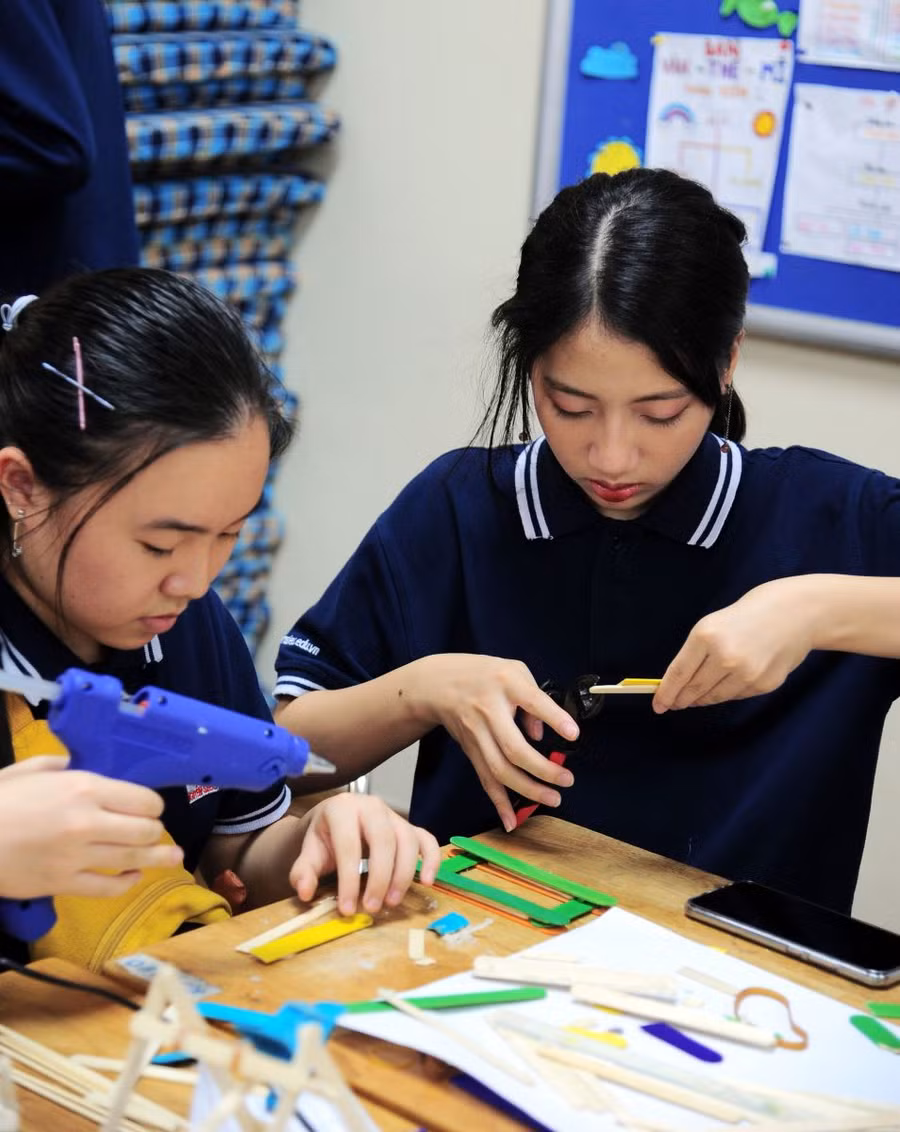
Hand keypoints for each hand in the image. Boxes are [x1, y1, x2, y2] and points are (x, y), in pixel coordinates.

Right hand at [0, 757, 181, 899]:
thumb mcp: (31, 769)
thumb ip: (64, 766)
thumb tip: (81, 767)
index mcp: (83, 788)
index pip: (142, 800)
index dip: (151, 805)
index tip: (150, 808)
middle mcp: (88, 822)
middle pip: (144, 831)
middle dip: (155, 831)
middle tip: (155, 831)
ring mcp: (77, 856)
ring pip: (132, 859)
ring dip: (158, 858)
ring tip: (173, 857)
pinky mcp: (63, 884)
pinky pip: (106, 888)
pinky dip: (125, 883)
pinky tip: (133, 877)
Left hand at [289, 793, 441, 915]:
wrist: (335, 819)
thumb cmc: (324, 837)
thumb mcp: (308, 852)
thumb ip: (303, 872)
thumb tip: (306, 892)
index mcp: (343, 809)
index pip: (349, 844)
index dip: (349, 878)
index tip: (347, 908)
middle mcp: (372, 807)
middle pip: (384, 840)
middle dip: (380, 877)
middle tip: (373, 907)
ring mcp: (394, 815)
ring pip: (408, 841)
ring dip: (404, 874)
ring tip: (392, 902)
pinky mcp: (409, 827)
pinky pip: (427, 839)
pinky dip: (432, 859)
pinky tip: (428, 882)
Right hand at [406, 654, 577, 831]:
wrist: (438, 683)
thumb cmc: (484, 675)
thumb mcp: (514, 671)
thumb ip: (534, 698)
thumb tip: (542, 735)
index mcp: (505, 684)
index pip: (532, 702)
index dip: (553, 718)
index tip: (573, 734)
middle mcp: (488, 711)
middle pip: (514, 748)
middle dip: (543, 770)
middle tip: (566, 780)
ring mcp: (476, 734)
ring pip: (500, 770)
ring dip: (527, 790)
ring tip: (552, 798)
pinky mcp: (470, 750)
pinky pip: (485, 779)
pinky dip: (499, 803)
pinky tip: (512, 821)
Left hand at [653, 578, 816, 711]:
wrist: (794, 613)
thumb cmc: (747, 616)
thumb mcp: (712, 625)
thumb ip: (694, 654)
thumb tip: (678, 685)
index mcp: (706, 636)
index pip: (679, 674)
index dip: (666, 693)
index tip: (658, 705)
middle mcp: (725, 657)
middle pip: (694, 690)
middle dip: (682, 699)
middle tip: (674, 703)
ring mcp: (747, 673)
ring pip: (714, 697)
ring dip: (702, 699)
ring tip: (697, 695)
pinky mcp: (764, 684)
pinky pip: (736, 696)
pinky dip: (727, 693)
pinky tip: (728, 683)